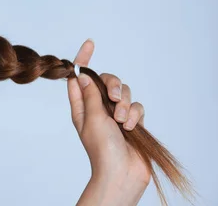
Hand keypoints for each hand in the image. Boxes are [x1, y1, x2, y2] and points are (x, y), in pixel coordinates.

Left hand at [67, 39, 150, 203]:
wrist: (122, 173)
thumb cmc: (102, 149)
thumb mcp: (92, 117)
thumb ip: (90, 94)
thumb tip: (81, 73)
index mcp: (82, 106)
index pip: (80, 76)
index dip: (83, 59)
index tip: (90, 43)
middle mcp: (98, 108)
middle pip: (106, 81)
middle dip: (113, 85)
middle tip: (113, 98)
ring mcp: (115, 115)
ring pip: (123, 92)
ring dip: (124, 104)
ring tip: (122, 121)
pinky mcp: (132, 121)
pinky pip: (136, 107)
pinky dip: (135, 115)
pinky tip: (131, 127)